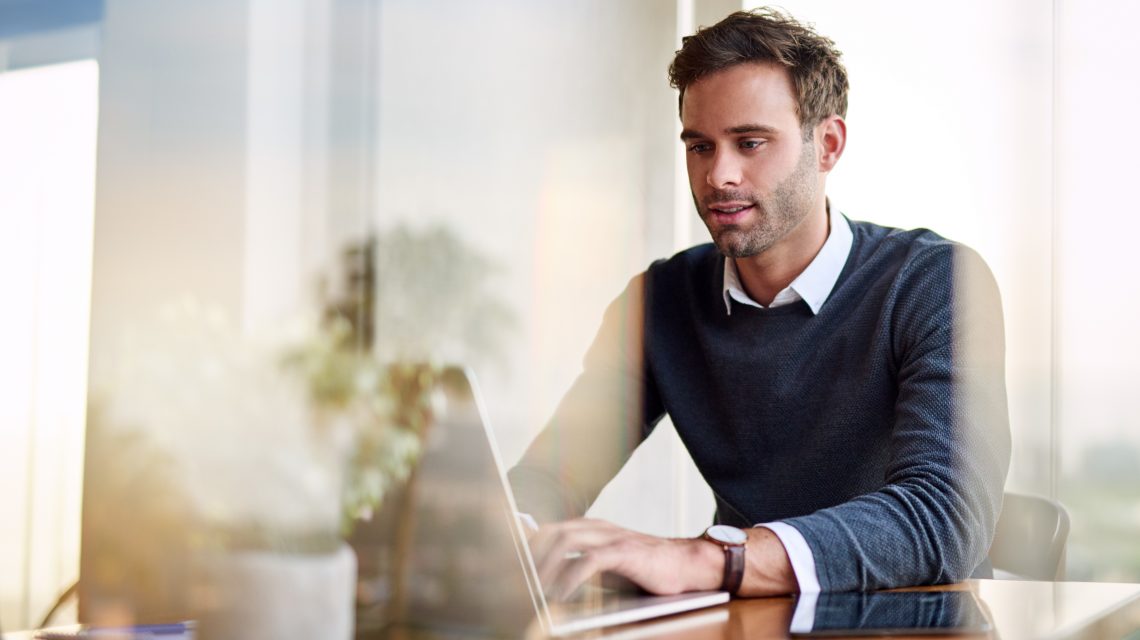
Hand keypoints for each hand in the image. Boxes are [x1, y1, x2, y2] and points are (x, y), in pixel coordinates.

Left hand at [528, 518, 722, 600]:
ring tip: (535, 588)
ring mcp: (611, 537)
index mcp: (591, 529)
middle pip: (551, 532)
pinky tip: (561, 592)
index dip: (526, 545)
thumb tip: (547, 581)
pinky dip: (570, 576)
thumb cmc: (645, 569)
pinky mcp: (625, 552)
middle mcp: (598, 528)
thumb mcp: (606, 567)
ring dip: (546, 565)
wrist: (687, 565)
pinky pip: (589, 559)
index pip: (549, 530)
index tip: (509, 565)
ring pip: (566, 541)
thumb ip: (579, 566)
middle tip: (518, 581)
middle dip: (530, 555)